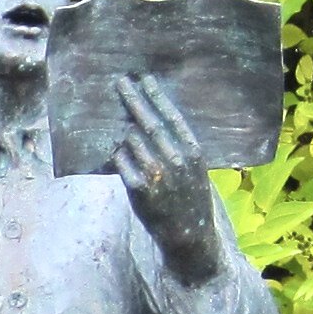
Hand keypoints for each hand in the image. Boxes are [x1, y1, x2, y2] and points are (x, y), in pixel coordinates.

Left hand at [112, 76, 222, 281]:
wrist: (189, 235)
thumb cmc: (190, 199)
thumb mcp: (195, 169)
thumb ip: (179, 147)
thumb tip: (151, 122)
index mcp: (193, 151)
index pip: (172, 115)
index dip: (156, 95)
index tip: (144, 78)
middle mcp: (176, 159)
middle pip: (148, 121)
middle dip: (133, 99)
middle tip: (121, 82)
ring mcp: (157, 173)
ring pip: (131, 140)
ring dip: (123, 133)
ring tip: (120, 128)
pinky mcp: (139, 188)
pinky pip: (120, 160)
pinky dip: (117, 155)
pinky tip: (117, 154)